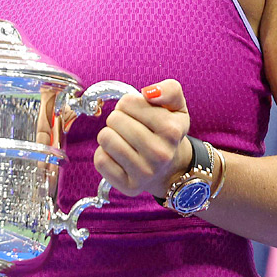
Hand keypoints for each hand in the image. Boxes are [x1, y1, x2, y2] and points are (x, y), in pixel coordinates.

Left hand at [94, 80, 190, 198]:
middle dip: (118, 119)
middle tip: (131, 128)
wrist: (171, 169)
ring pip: (105, 138)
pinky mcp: (128, 186)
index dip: (129, 104)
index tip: (139, 113)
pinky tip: (120, 157)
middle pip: (114, 120)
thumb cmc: (167, 132)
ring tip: (125, 141)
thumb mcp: (176, 107)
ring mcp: (145, 173)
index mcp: (172, 130)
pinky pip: (100, 160)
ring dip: (111, 135)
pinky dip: (105, 154)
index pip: (128, 102)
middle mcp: (160, 154)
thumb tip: (148, 92)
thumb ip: (169, 90)